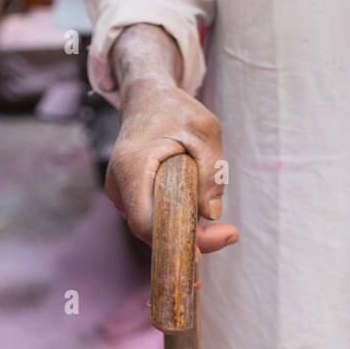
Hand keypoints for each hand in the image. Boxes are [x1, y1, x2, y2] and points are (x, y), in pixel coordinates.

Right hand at [106, 77, 237, 254]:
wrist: (147, 98)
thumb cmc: (176, 110)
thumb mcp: (204, 129)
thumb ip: (210, 170)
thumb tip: (211, 214)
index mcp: (132, 166)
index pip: (145, 221)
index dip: (172, 240)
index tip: (204, 249)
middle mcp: (119, 184)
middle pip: (150, 230)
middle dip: (190, 239)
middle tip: (231, 235)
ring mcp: (121, 193)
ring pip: (153, 226)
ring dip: (186, 231)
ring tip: (225, 232)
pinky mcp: (131, 197)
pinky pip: (154, 217)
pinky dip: (178, 222)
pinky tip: (205, 224)